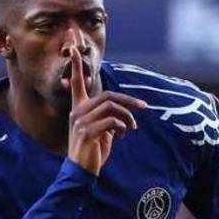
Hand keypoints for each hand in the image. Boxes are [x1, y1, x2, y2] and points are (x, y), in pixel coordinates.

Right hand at [65, 44, 145, 175]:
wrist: (82, 171)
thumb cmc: (93, 151)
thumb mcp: (102, 131)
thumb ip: (109, 118)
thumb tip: (126, 115)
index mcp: (78, 108)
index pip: (77, 82)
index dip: (78, 65)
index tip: (74, 47)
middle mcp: (77, 111)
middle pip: (108, 95)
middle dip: (129, 101)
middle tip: (144, 107)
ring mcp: (80, 121)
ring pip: (112, 107)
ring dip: (127, 117)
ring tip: (131, 128)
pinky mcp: (87, 132)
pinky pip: (112, 122)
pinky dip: (122, 127)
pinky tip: (122, 136)